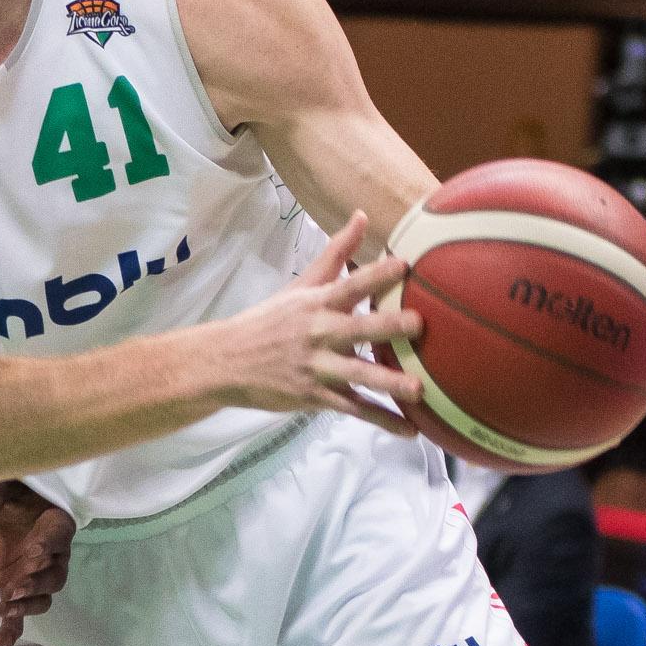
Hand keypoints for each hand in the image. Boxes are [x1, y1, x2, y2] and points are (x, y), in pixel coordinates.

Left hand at [0, 480, 74, 645]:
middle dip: (37, 584)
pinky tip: (0, 642)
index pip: (59, 536)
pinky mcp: (15, 591)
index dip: (49, 544)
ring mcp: (35, 577)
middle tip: (16, 586)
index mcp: (55, 524)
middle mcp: (52, 555)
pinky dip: (11, 631)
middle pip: (55, 576)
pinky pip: (20, 616)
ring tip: (6, 608)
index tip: (35, 550)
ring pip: (43, 598)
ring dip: (28, 606)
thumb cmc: (6, 493)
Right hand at [206, 213, 421, 432]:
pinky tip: (409, 430)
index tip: (404, 265)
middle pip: (356, 330)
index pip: (348, 285)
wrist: (225, 363)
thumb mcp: (301, 285)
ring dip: (387, 384)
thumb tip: (362, 215)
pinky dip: (381, 421)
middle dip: (387, 327)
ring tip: (418, 390)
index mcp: (316, 304)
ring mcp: (316, 369)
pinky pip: (353, 410)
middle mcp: (318, 335)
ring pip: (357, 377)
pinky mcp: (315, 397)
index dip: (375, 275)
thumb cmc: (269, 321)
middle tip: (419, 324)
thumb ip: (336, 253)